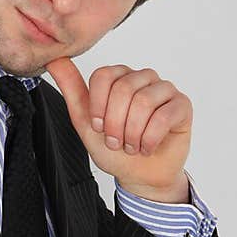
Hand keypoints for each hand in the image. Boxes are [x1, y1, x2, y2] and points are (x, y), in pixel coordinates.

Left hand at [45, 56, 192, 200]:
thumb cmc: (115, 150)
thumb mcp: (86, 122)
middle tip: (117, 142)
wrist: (139, 176)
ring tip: (132, 145)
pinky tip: (148, 147)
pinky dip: (150, 138)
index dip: (98, 106)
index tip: (98, 127)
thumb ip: (72, 90)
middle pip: (123, 89)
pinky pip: (163, 116)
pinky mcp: (182, 105)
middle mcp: (142, 78)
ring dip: (133, 133)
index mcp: (119, 77)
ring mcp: (164, 89)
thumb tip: (55, 60)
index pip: (103, 75)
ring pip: (144, 102)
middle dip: (115, 124)